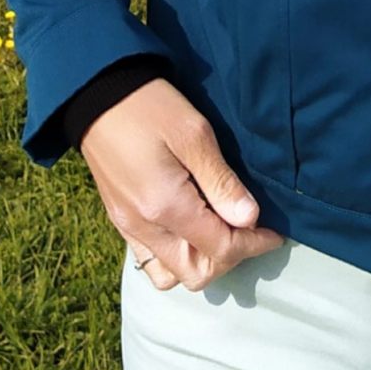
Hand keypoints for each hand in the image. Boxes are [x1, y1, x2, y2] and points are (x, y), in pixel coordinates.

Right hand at [79, 77, 285, 290]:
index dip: (254, 244)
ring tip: (218, 230)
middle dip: (229, 259)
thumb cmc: (149, 105)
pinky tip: (190, 227)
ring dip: (201, 262)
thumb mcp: (194, 133)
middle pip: (196, 274)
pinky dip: (175, 256)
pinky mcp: (119, 220)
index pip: (221, 249)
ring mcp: (128, 227)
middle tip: (247, 230)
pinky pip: (149, 259)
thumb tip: (250, 219)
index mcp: (166, 207)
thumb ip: (221, 181)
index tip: (273, 232)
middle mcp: (144, 227)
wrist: (97, 94)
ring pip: (170, 275)